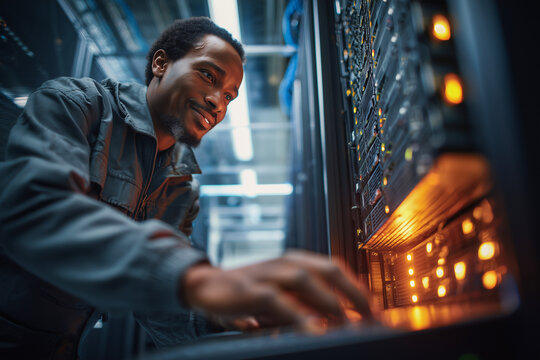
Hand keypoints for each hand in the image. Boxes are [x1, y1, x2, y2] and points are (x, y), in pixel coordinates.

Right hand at [181, 250, 373, 331]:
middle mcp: (285, 263)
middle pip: (327, 270)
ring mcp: (267, 274)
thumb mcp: (282, 296)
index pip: (335, 269)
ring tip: (348, 325)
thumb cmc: (249, 292)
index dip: (357, 288)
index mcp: (295, 261)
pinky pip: (277, 300)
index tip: (375, 310)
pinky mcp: (250, 289)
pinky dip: (297, 314)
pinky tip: (312, 330)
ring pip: (305, 280)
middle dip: (353, 293)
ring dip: (329, 302)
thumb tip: (339, 321)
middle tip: (372, 318)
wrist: (206, 285)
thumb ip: (306, 303)